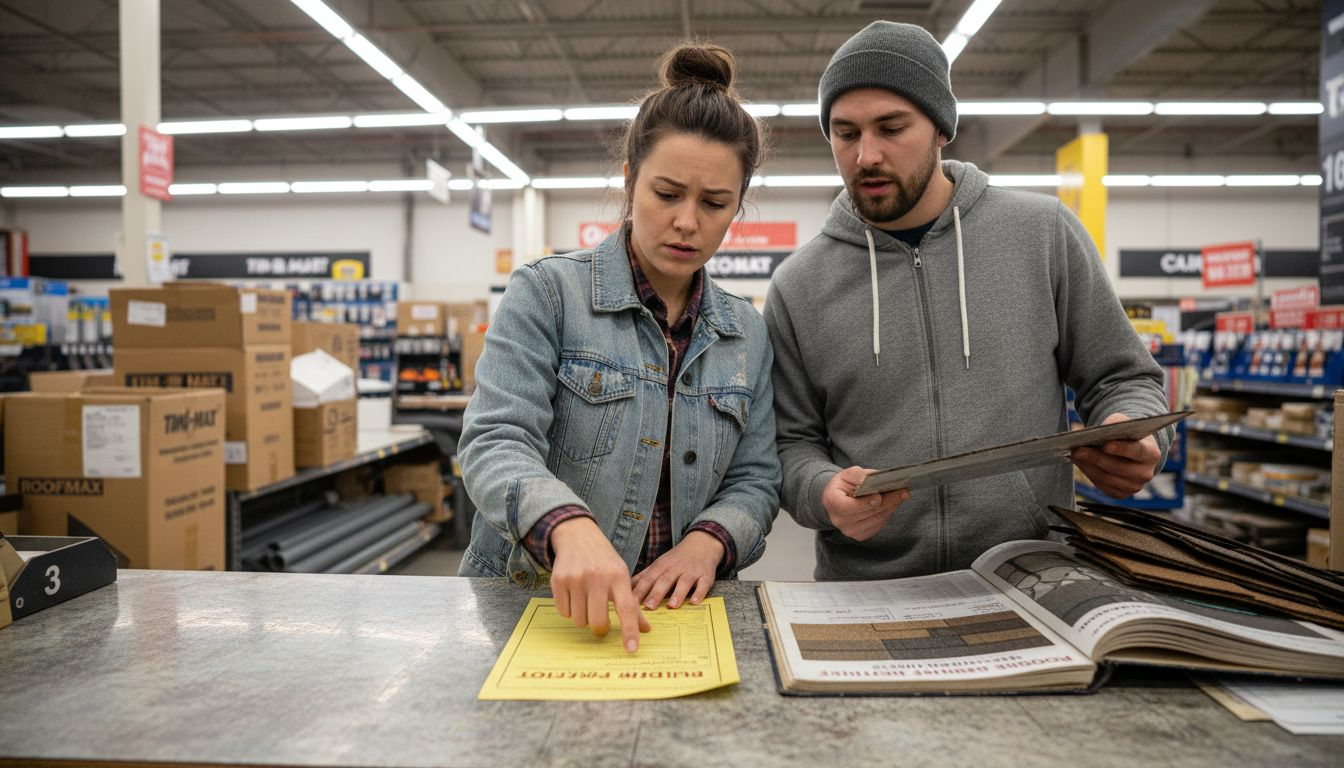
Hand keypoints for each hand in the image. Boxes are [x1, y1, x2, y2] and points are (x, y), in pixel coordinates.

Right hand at [549, 516, 650, 652]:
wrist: (578, 536)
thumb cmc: (605, 562)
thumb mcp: (622, 577)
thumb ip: (633, 605)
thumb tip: (646, 630)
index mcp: (619, 576)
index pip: (627, 609)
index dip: (630, 631)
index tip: (632, 649)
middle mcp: (598, 576)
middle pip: (598, 621)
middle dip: (599, 628)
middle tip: (601, 623)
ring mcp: (576, 578)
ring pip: (579, 620)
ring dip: (584, 617)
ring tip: (586, 601)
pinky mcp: (558, 580)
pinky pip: (564, 612)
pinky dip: (569, 609)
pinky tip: (574, 594)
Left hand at [631, 530, 723, 609]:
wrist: (701, 544)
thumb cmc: (676, 559)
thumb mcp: (658, 564)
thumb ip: (643, 577)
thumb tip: (624, 589)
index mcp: (661, 567)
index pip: (648, 579)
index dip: (639, 591)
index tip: (630, 603)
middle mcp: (675, 568)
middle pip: (664, 581)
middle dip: (656, 593)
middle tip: (648, 607)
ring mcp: (691, 572)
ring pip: (684, 582)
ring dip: (678, 594)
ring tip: (672, 606)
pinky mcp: (705, 576)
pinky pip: (703, 585)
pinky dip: (699, 593)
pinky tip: (695, 602)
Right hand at [823, 466, 909, 539]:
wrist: (839, 498)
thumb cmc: (844, 484)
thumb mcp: (848, 474)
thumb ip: (859, 476)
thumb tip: (873, 481)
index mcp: (832, 502)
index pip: (847, 507)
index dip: (864, 503)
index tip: (879, 496)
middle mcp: (839, 520)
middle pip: (867, 513)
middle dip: (887, 501)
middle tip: (903, 491)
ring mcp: (850, 530)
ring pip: (876, 519)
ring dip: (891, 507)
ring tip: (902, 495)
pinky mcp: (860, 536)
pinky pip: (878, 525)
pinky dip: (887, 513)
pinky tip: (893, 504)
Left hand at [1071, 413, 1162, 498]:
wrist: (1131, 450)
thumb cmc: (1127, 434)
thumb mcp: (1124, 423)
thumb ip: (1115, 424)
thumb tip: (1098, 432)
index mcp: (1152, 454)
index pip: (1138, 452)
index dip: (1122, 449)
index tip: (1106, 445)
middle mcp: (1146, 473)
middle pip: (1119, 467)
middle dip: (1096, 458)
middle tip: (1078, 450)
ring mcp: (1134, 486)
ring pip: (1107, 478)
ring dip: (1088, 466)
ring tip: (1075, 455)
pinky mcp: (1121, 493)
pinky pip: (1102, 485)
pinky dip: (1090, 473)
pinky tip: (1081, 463)